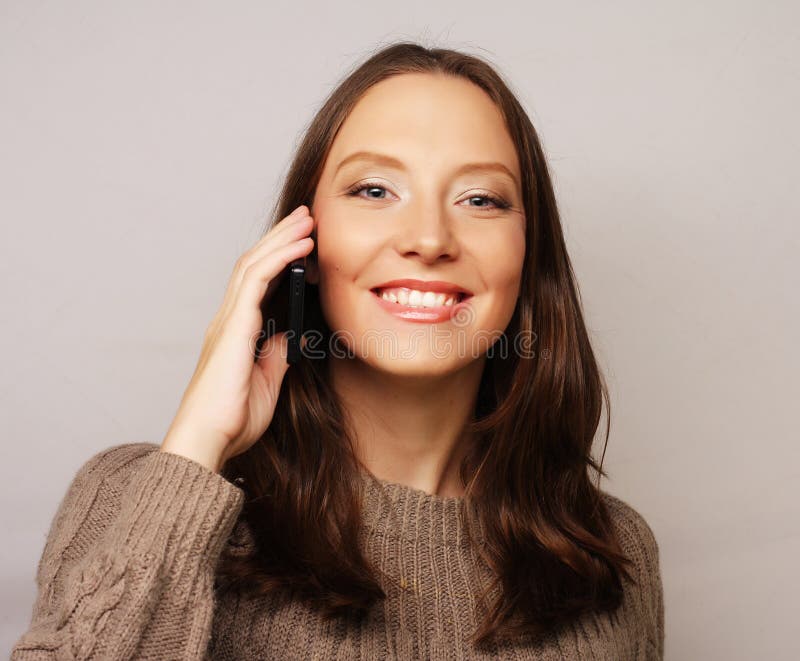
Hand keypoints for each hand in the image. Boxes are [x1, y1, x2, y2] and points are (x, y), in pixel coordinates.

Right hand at [160, 204, 314, 471]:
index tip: (304, 241)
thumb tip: (289, 336)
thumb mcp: (268, 381)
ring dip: (282, 238)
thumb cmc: (232, 418)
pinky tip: (301, 246)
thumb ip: (276, 355)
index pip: (258, 282)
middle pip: (254, 263)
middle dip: (281, 236)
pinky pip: (257, 280)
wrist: (208, 440)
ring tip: (308, 219)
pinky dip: (280, 258)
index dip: (279, 257)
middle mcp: (229, 319)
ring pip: (254, 263)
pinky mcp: (233, 326)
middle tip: (307, 216)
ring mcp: (228, 320)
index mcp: (236, 331)